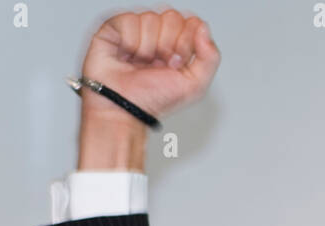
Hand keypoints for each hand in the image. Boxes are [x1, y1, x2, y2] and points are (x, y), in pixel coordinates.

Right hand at [81, 9, 220, 123]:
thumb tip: (203, 28)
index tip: (178, 63)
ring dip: (148, 47)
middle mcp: (159, 33)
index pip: (192, 22)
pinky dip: (130, 43)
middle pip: (173, 17)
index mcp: (179, 43)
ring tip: (142, 63)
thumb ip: (210, 57)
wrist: (124, 109)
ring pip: (151, 17)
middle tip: (160, 64)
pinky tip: (126, 56)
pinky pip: (129, 19)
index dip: (187, 42)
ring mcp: (137, 28)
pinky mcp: (115, 26)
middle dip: (168, 45)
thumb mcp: (195, 85)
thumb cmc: (154, 100)